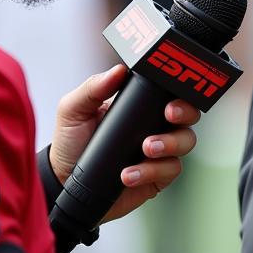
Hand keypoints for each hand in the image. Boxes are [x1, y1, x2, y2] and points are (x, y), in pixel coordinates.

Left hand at [48, 64, 199, 222]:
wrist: (65, 182)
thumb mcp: (73, 110)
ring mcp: (158, 151)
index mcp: (137, 105)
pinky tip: (129, 174)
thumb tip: (118, 70)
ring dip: (170, 143)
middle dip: (185, 112)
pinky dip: (152, 171)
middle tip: (169, 116)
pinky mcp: (157, 176)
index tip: (168, 96)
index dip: (177, 90)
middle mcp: (153, 125)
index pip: (166, 91)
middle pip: (187, 113)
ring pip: (185, 141)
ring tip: (145, 149)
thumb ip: (93, 88)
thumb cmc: (71, 143)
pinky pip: (170, 169)